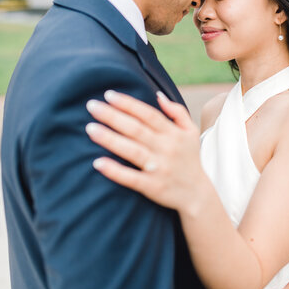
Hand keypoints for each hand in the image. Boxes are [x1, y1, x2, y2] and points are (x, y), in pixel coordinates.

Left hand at [86, 91, 206, 211]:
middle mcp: (166, 148)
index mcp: (174, 133)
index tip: (109, 95)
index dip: (128, 103)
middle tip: (91, 105)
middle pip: (136, 129)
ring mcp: (159, 168)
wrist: (197, 194)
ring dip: (110, 139)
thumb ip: (177, 111)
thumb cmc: (189, 158)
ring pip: (132, 151)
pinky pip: (131, 178)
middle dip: (113, 116)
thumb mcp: (191, 132)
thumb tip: (158, 94)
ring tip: (90, 129)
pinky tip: (98, 162)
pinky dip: (115, 171)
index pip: (148, 114)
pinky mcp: (152, 187)